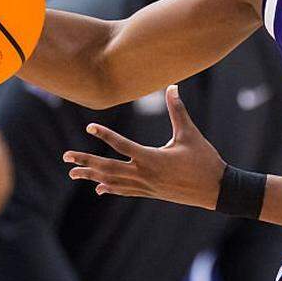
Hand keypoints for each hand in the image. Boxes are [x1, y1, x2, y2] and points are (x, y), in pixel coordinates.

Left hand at [66, 84, 224, 208]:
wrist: (215, 189)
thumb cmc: (204, 159)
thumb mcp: (190, 134)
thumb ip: (178, 111)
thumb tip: (173, 87)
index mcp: (152, 158)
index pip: (122, 145)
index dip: (105, 135)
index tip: (89, 128)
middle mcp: (144, 174)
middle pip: (107, 167)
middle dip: (85, 161)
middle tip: (66, 157)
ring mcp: (145, 186)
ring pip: (112, 181)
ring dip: (92, 176)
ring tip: (73, 173)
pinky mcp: (150, 193)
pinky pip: (124, 190)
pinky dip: (110, 187)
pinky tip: (98, 187)